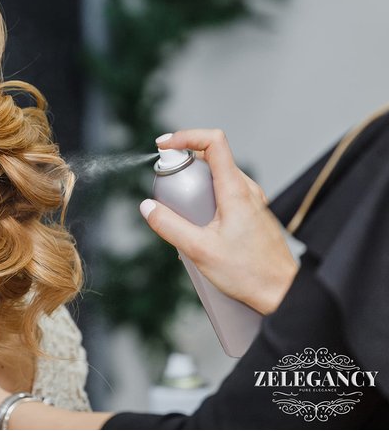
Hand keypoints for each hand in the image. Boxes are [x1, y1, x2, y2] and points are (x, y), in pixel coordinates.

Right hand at [140, 129, 298, 314]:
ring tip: (181, 215)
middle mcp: (247, 189)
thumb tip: (147, 207)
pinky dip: (205, 200)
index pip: (213, 142)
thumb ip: (169, 226)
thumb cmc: (249, 274)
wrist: (283, 294)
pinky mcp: (252, 214)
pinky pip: (224, 195)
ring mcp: (252, 201)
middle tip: (167, 190)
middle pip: (210, 158)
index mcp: (236, 190)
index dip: (186, 136)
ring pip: (216, 178)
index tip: (164, 146)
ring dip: (193, 186)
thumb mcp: (199, 250)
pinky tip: (198, 229)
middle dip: (183, 168)